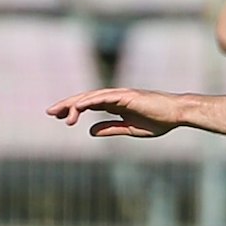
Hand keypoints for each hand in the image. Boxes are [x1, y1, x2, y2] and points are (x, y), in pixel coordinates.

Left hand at [47, 87, 182, 138]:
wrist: (176, 115)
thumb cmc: (157, 121)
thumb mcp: (128, 128)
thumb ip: (109, 128)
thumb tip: (90, 131)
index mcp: (114, 104)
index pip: (88, 104)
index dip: (73, 109)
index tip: (59, 117)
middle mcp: (114, 97)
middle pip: (85, 98)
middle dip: (67, 104)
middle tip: (49, 112)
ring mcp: (120, 94)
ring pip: (91, 97)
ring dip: (75, 104)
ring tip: (61, 114)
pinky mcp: (127, 95)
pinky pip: (105, 97)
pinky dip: (90, 100)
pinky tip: (79, 106)